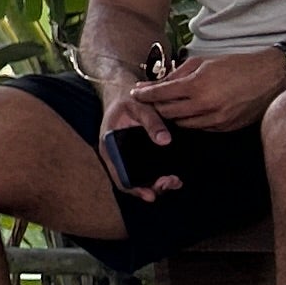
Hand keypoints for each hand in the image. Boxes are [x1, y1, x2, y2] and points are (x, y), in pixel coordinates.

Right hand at [91, 68, 180, 198]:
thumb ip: (152, 122)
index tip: (151, 194)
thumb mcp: (139, 106)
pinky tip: (172, 174)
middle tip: (172, 182)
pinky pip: (146, 169)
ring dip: (158, 183)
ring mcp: (128, 155)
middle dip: (153, 187)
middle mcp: (117, 156)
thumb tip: (165, 141)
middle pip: (132, 181)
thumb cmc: (128, 98)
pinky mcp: (138, 153)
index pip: (119, 177)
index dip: (134, 189)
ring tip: (175, 181)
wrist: (124, 90)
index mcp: (110, 148)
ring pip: (141, 177)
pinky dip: (158, 174)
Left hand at [134, 47, 285, 137]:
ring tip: (171, 106)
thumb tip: (154, 83)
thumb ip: (177, 74)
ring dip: (173, 115)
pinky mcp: (226, 127)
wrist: (271, 77)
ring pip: (182, 123)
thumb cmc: (237, 65)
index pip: (161, 94)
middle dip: (156, 106)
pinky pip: (200, 128)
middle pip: (167, 112)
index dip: (144, 94)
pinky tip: (192, 112)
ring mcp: (216, 119)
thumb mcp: (204, 62)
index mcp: (198, 85)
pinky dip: (192, 121)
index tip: (136, 93)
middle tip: (151, 100)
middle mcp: (205, 105)